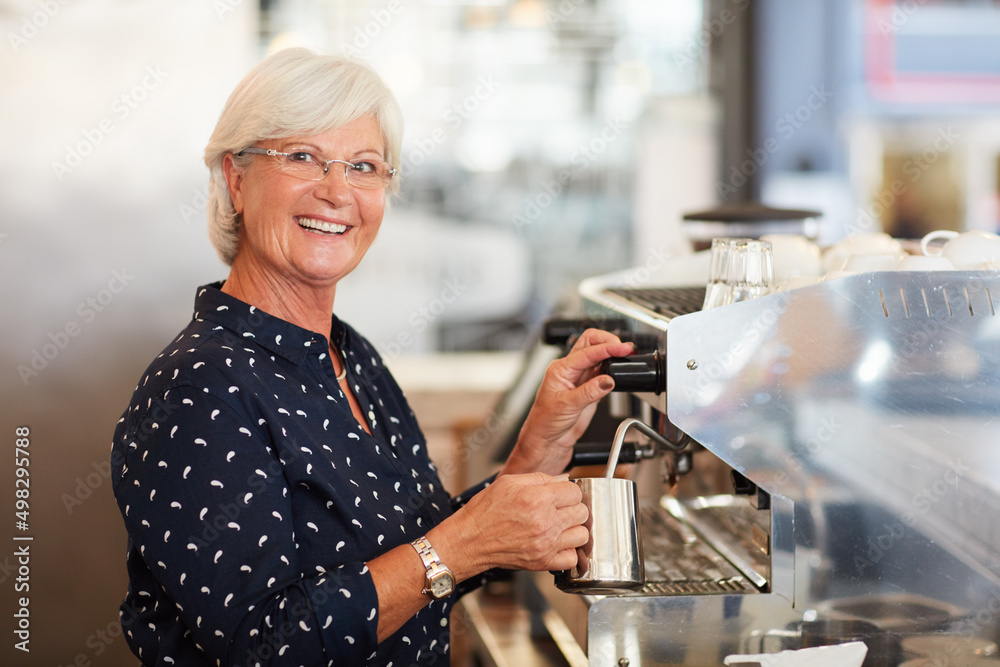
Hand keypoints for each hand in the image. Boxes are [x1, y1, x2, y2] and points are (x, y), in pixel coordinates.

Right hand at [435, 473, 587, 573]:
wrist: (469, 541)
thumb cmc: (484, 512)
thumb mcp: (509, 482)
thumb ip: (540, 479)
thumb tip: (562, 479)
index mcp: (537, 499)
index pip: (575, 491)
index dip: (568, 490)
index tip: (561, 494)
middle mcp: (544, 522)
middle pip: (582, 512)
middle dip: (572, 508)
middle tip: (559, 509)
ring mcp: (545, 544)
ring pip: (582, 534)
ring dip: (573, 529)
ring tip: (560, 526)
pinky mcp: (543, 562)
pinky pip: (572, 557)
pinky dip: (567, 551)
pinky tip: (557, 543)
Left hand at [504, 329, 632, 475]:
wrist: (546, 441)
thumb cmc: (545, 423)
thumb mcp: (567, 406)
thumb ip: (589, 392)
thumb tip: (608, 380)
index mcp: (560, 369)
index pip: (587, 352)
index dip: (607, 348)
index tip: (622, 348)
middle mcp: (570, 371)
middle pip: (590, 343)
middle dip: (607, 341)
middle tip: (624, 348)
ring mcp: (580, 379)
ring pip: (598, 357)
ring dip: (611, 355)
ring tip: (624, 358)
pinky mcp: (589, 390)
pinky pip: (603, 374)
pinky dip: (612, 371)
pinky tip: (618, 374)